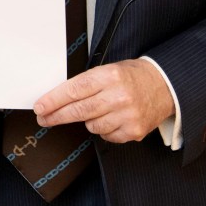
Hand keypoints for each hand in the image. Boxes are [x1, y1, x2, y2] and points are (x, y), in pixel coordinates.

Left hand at [33, 59, 174, 142]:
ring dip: (87, 120)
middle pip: (79, 110)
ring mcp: (128, 115)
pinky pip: (106, 136)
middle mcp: (119, 96)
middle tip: (44, 118)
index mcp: (110, 76)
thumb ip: (86, 83)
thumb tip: (57, 98)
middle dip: (57, 115)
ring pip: (91, 126)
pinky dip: (104, 129)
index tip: (40, 106)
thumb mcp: (109, 70)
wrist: (166, 85)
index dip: (53, 100)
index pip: (74, 90)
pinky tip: (111, 119)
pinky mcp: (134, 131)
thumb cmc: (132, 76)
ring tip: (98, 109)